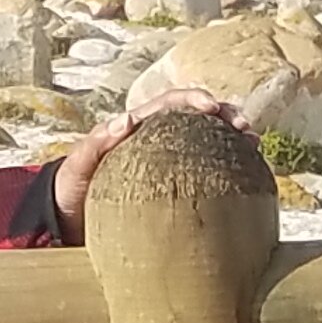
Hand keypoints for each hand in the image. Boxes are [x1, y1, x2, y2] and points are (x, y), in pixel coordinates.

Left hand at [53, 87, 243, 236]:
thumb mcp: (77, 166)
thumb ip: (97, 143)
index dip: (193, 99)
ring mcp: (167, 163)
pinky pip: (205, 171)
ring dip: (231, 138)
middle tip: (245, 127)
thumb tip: (127, 119)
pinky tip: (247, 175)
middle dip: (225, 114)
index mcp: (135, 128)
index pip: (170, 104)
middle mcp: (155, 140)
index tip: (212, 107)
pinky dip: (228, 167)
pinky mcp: (174, 187)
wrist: (68, 222)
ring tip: (253, 146)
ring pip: (207, 141)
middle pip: (197, 118)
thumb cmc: (70, 190)